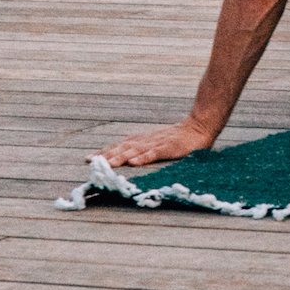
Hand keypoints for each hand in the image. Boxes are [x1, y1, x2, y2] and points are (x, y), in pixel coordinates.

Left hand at [94, 118, 215, 170]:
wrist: (201, 125)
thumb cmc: (179, 138)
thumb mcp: (159, 143)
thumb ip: (145, 150)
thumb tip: (127, 159)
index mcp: (144, 139)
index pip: (121, 144)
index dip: (105, 151)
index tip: (89, 159)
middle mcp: (148, 140)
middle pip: (124, 147)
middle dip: (107, 155)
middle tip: (91, 162)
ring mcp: (159, 143)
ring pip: (136, 150)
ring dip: (120, 156)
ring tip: (108, 164)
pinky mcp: (170, 147)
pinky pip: (155, 152)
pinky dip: (143, 157)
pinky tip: (134, 162)